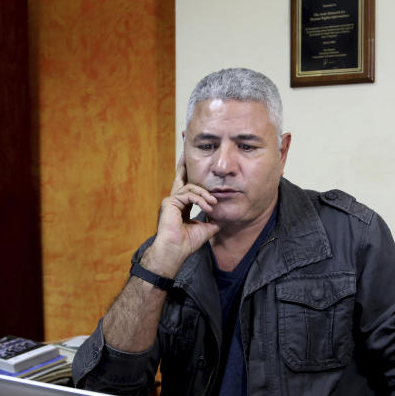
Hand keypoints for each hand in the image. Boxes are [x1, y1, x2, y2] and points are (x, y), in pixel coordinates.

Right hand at [142, 154, 219, 276]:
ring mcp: (170, 200)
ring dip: (204, 194)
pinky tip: (207, 207)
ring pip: (190, 186)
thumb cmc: (186, 244)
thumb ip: (214, 219)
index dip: (192, 174)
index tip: (195, 162)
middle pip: (181, 175)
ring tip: (213, 204)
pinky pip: (188, 194)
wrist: (175, 253)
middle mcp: (174, 199)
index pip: (188, 185)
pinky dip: (199, 199)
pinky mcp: (169, 202)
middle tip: (187, 142)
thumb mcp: (206, 228)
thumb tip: (225, 215)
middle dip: (186, 161)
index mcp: (182, 204)